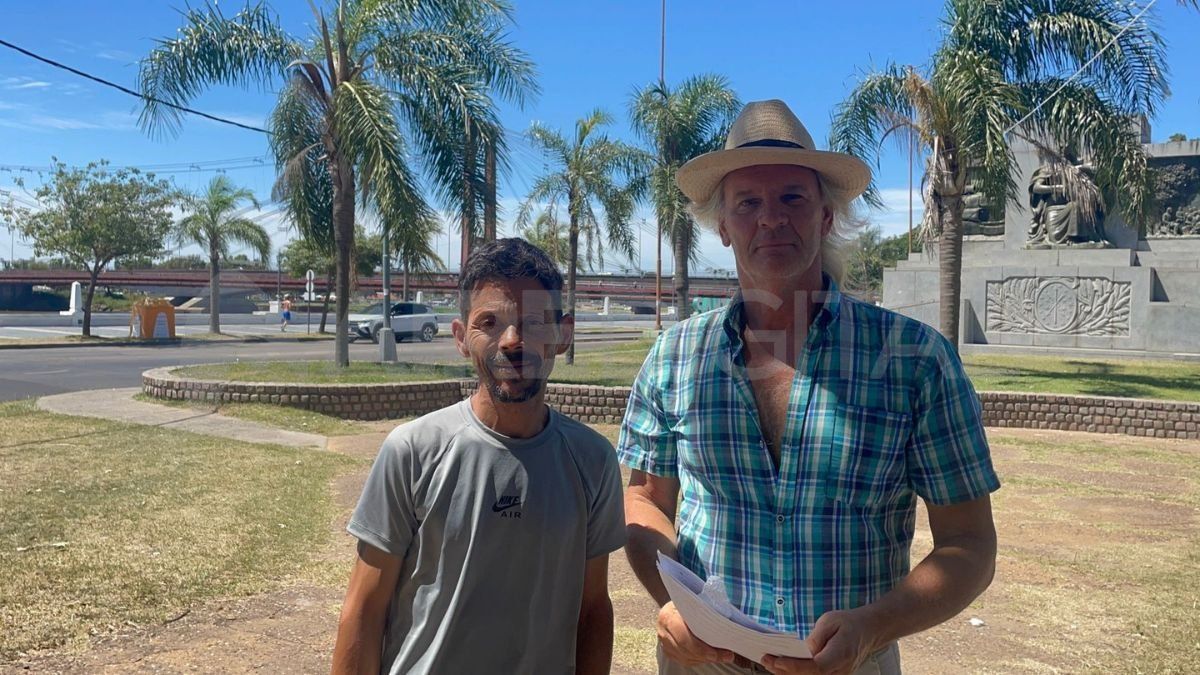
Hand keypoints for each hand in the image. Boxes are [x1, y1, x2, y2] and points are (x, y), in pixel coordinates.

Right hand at [656, 601, 735, 666]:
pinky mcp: (668, 650)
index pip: (684, 638)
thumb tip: (727, 619)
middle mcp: (663, 631)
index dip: (701, 649)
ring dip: (705, 659)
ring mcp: (664, 642)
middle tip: (726, 656)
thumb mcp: (694, 601)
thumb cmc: (689, 601)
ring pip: (686, 658)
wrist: (676, 603)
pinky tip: (709, 656)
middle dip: (708, 656)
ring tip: (722, 656)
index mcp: (668, 616)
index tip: (718, 652)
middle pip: (686, 650)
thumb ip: (706, 610)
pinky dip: (699, 660)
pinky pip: (685, 660)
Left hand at [761, 608, 877, 674]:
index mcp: (841, 654)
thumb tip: (803, 650)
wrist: (868, 632)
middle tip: (765, 659)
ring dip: (787, 674)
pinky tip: (781, 666)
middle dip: (784, 671)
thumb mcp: (831, 620)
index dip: (795, 666)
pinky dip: (796, 673)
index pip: (816, 666)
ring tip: (769, 662)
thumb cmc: (848, 624)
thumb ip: (816, 637)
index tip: (777, 660)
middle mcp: (841, 670)